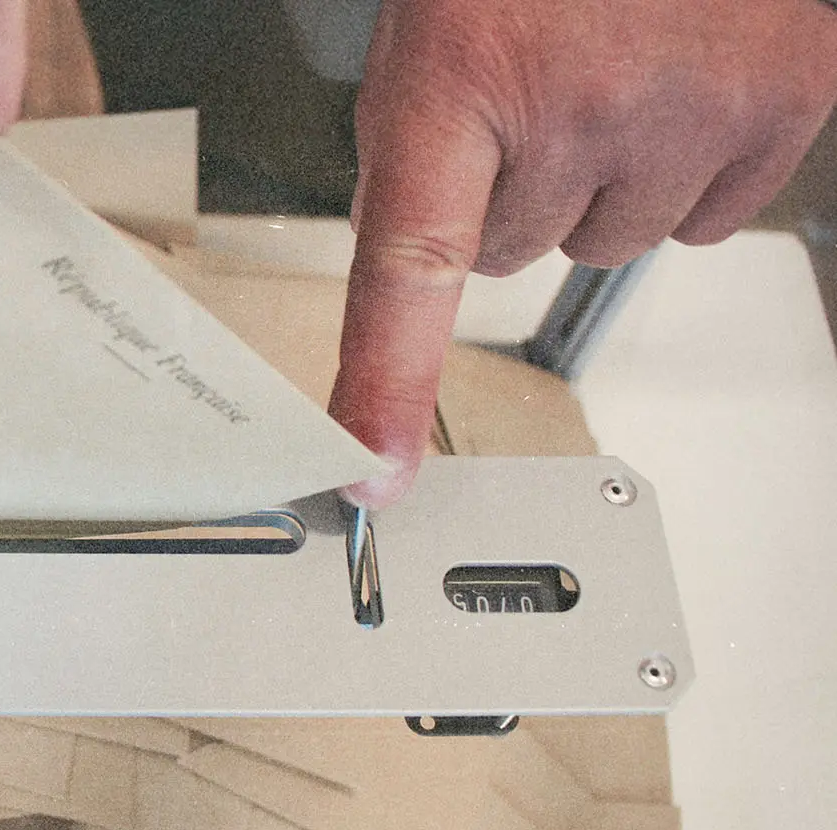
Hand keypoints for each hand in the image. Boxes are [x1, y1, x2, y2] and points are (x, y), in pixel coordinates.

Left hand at [331, 0, 836, 506]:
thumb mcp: (433, 38)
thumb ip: (418, 156)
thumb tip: (425, 280)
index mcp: (459, 79)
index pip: (404, 267)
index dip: (385, 382)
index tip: (373, 467)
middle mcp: (578, 103)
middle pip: (513, 255)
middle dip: (512, 195)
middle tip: (531, 102)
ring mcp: (687, 113)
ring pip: (607, 243)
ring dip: (598, 185)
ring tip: (607, 82)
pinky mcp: (776, 112)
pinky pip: (698, 222)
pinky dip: (678, 172)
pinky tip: (670, 94)